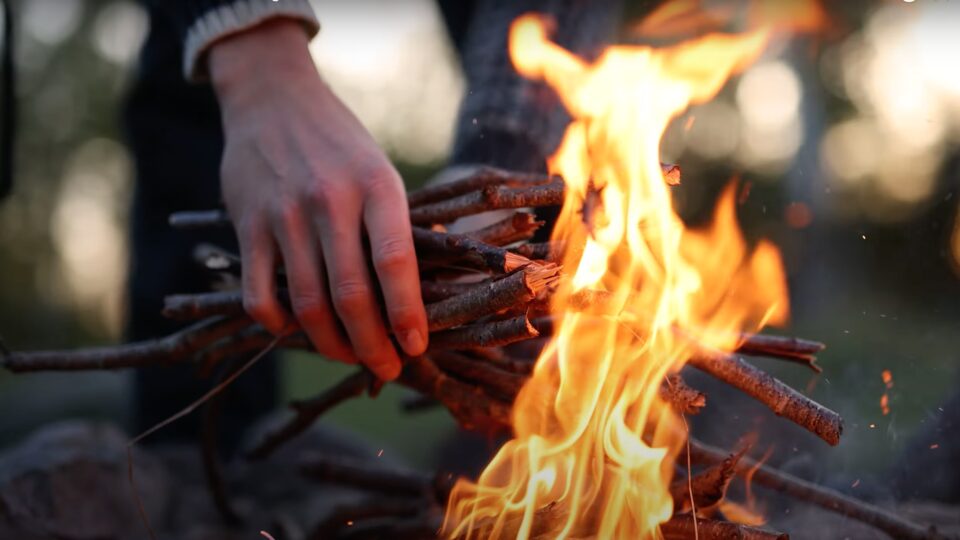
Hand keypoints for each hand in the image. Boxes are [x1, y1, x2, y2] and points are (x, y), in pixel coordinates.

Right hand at [208, 19, 427, 379]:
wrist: (273, 99)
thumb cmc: (341, 145)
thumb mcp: (381, 171)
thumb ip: (393, 227)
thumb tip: (416, 295)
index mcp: (376, 187)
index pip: (395, 263)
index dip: (407, 314)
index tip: (415, 347)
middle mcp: (330, 201)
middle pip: (351, 296)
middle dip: (372, 345)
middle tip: (386, 367)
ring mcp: (284, 215)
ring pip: (307, 304)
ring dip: (331, 343)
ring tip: (349, 356)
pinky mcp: (247, 225)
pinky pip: (259, 294)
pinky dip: (278, 323)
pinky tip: (295, 328)